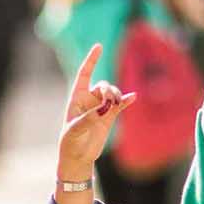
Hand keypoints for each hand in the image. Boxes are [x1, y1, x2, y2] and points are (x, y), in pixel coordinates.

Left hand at [57, 45, 135, 176]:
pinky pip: (120, 105)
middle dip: (109, 90)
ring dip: (116, 96)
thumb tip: (105, 109)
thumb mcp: (75, 130)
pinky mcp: (109, 117)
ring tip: (116, 105)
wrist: (78, 157)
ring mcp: (100, 108)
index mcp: (76, 98)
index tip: (99, 46)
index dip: (91, 60)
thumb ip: (88, 118)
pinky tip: (132, 98)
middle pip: (103, 85)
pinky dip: (126, 100)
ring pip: (112, 94)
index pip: (84, 74)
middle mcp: (89, 100)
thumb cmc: (70, 142)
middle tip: (110, 102)